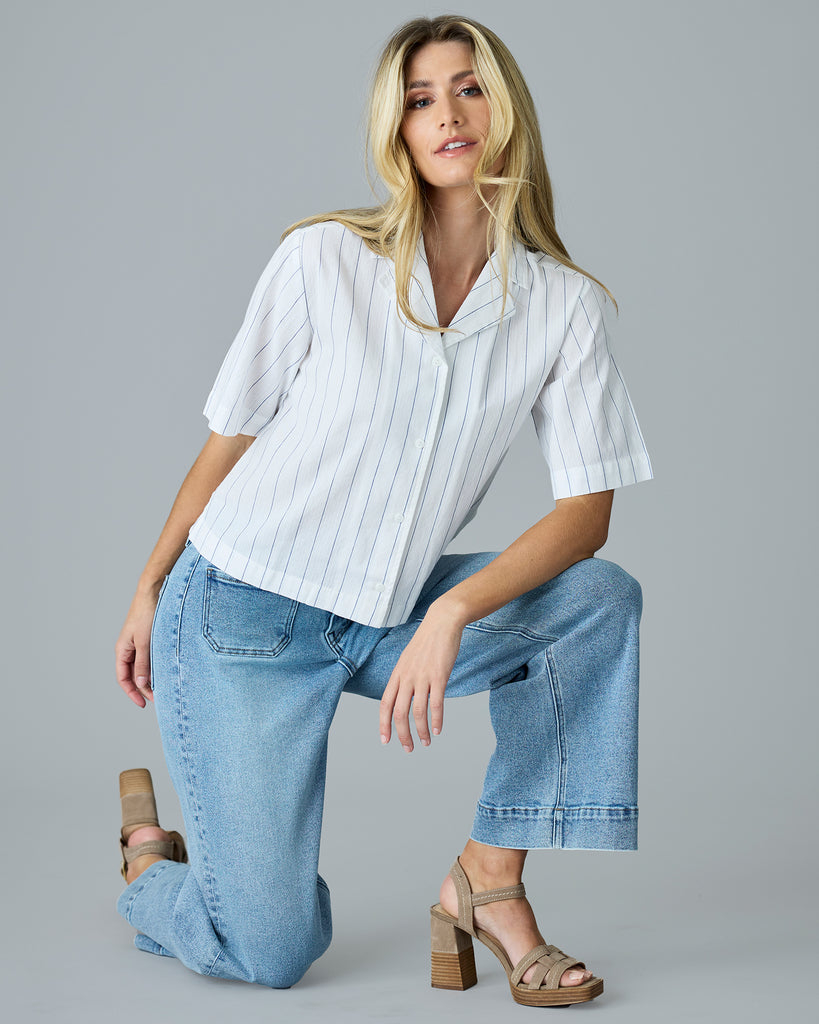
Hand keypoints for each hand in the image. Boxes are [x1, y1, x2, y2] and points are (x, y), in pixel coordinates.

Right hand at [115, 587, 161, 707]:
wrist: (154, 591)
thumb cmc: (147, 613)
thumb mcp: (145, 641)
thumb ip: (143, 663)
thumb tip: (140, 684)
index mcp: (123, 650)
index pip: (123, 678)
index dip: (132, 693)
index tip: (144, 704)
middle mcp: (129, 648)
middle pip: (133, 675)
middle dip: (144, 688)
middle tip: (159, 698)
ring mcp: (139, 643)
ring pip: (143, 667)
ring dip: (151, 678)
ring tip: (164, 688)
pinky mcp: (149, 638)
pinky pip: (150, 657)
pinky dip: (156, 667)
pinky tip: (166, 671)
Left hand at [379, 609, 463, 750]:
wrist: (442, 622)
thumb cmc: (427, 641)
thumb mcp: (408, 659)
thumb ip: (405, 678)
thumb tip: (406, 698)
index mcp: (397, 674)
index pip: (385, 704)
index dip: (383, 724)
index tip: (386, 740)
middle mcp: (406, 677)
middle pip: (399, 713)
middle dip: (402, 734)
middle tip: (409, 749)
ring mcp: (422, 677)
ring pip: (417, 712)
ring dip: (421, 731)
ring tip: (426, 742)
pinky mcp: (439, 676)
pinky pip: (436, 703)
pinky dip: (436, 720)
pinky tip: (438, 730)